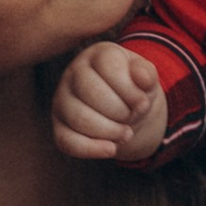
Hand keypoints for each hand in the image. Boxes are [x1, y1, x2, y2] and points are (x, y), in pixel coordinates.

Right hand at [52, 41, 167, 165]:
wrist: (125, 109)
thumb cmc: (134, 88)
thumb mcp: (146, 77)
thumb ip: (147, 74)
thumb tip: (143, 78)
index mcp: (98, 55)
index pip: (108, 67)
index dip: (129, 90)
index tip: (143, 102)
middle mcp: (73, 73)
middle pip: (90, 92)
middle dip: (119, 111)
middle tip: (132, 117)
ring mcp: (62, 100)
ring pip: (78, 118)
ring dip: (109, 131)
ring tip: (126, 133)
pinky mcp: (59, 126)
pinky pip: (67, 141)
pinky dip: (91, 149)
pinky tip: (111, 149)